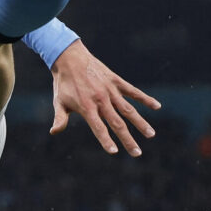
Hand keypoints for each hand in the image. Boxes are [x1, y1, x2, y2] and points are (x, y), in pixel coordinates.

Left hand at [49, 39, 160, 155]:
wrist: (69, 58)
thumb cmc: (63, 83)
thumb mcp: (59, 101)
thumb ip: (60, 118)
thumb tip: (54, 132)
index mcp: (87, 106)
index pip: (98, 127)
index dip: (106, 140)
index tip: (115, 152)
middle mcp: (100, 99)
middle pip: (117, 123)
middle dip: (128, 139)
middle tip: (137, 153)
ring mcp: (110, 90)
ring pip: (128, 109)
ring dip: (140, 122)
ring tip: (151, 134)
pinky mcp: (115, 81)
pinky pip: (132, 91)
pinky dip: (144, 98)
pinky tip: (157, 106)